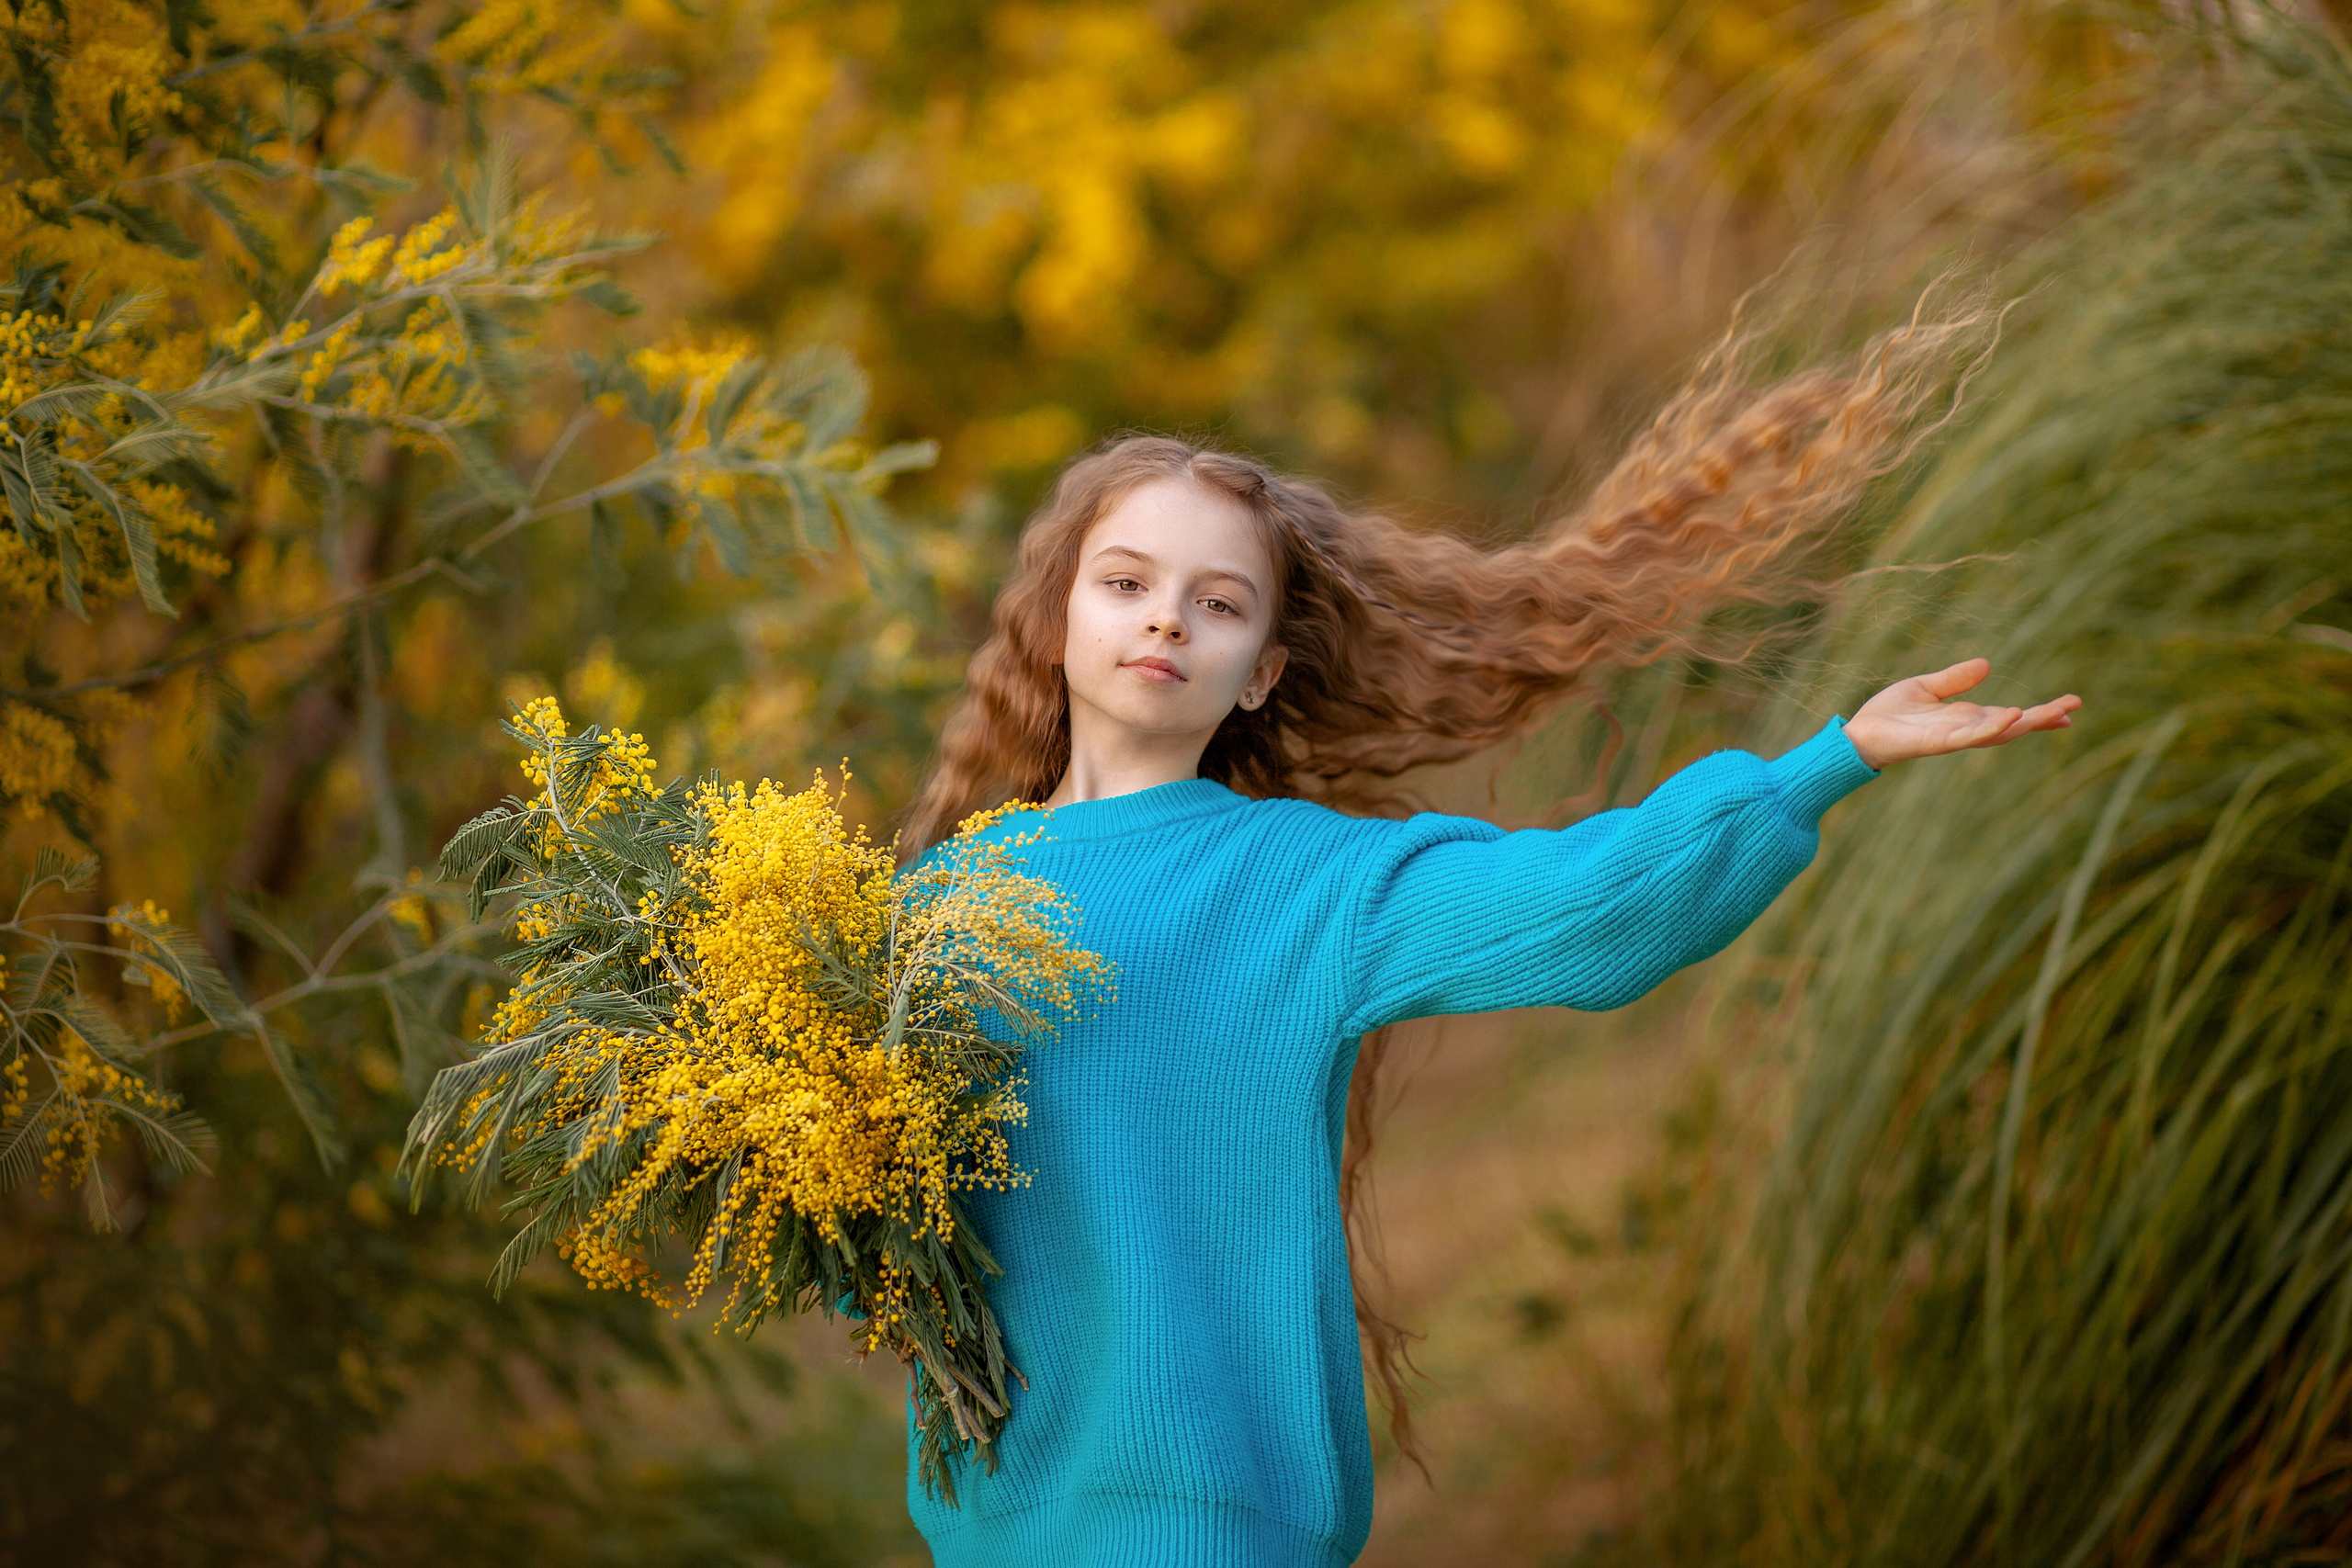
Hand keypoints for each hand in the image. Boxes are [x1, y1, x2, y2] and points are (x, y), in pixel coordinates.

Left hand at [1842, 658, 2080, 769]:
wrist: (1858, 734)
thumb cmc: (1889, 714)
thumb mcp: (1926, 687)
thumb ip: (1955, 679)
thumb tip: (1987, 664)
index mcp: (1966, 718)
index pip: (2011, 716)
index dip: (2038, 713)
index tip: (2068, 707)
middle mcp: (1965, 730)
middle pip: (2013, 726)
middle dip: (2043, 718)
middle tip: (2074, 708)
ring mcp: (1954, 738)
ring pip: (1998, 732)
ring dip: (2026, 723)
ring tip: (2055, 713)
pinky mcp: (1937, 742)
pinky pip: (1969, 736)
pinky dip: (1992, 727)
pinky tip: (2012, 715)